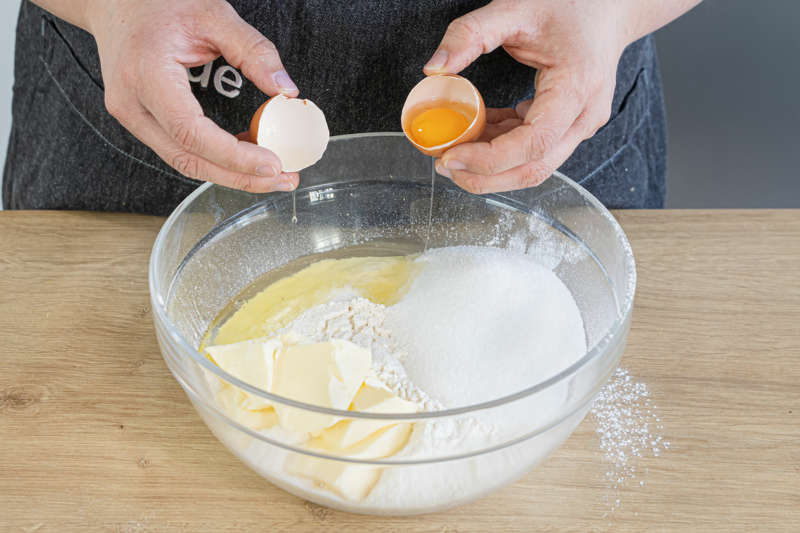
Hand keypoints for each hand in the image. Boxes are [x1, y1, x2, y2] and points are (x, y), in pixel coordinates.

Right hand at [84, 0, 299, 191]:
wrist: (114, 2)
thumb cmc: (157, 4)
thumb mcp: (213, 15)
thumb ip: (253, 50)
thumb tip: (286, 90)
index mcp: (146, 74)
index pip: (192, 133)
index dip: (234, 157)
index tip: (272, 163)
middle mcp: (131, 103)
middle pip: (188, 159)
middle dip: (240, 176)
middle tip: (282, 178)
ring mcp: (131, 116)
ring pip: (183, 161)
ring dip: (230, 173)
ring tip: (271, 173)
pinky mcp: (140, 121)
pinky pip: (179, 150)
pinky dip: (214, 158)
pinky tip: (245, 155)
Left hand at [425, 0, 696, 193]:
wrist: (607, 8)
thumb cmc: (569, 5)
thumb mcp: (514, 8)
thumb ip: (470, 34)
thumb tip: (433, 69)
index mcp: (577, 86)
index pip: (534, 142)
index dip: (490, 159)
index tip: (453, 156)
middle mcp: (584, 115)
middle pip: (534, 168)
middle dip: (486, 176)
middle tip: (445, 165)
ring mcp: (579, 125)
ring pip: (533, 166)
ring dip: (491, 167)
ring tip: (454, 151)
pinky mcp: (569, 127)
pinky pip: (533, 150)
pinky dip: (502, 149)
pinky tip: (477, 134)